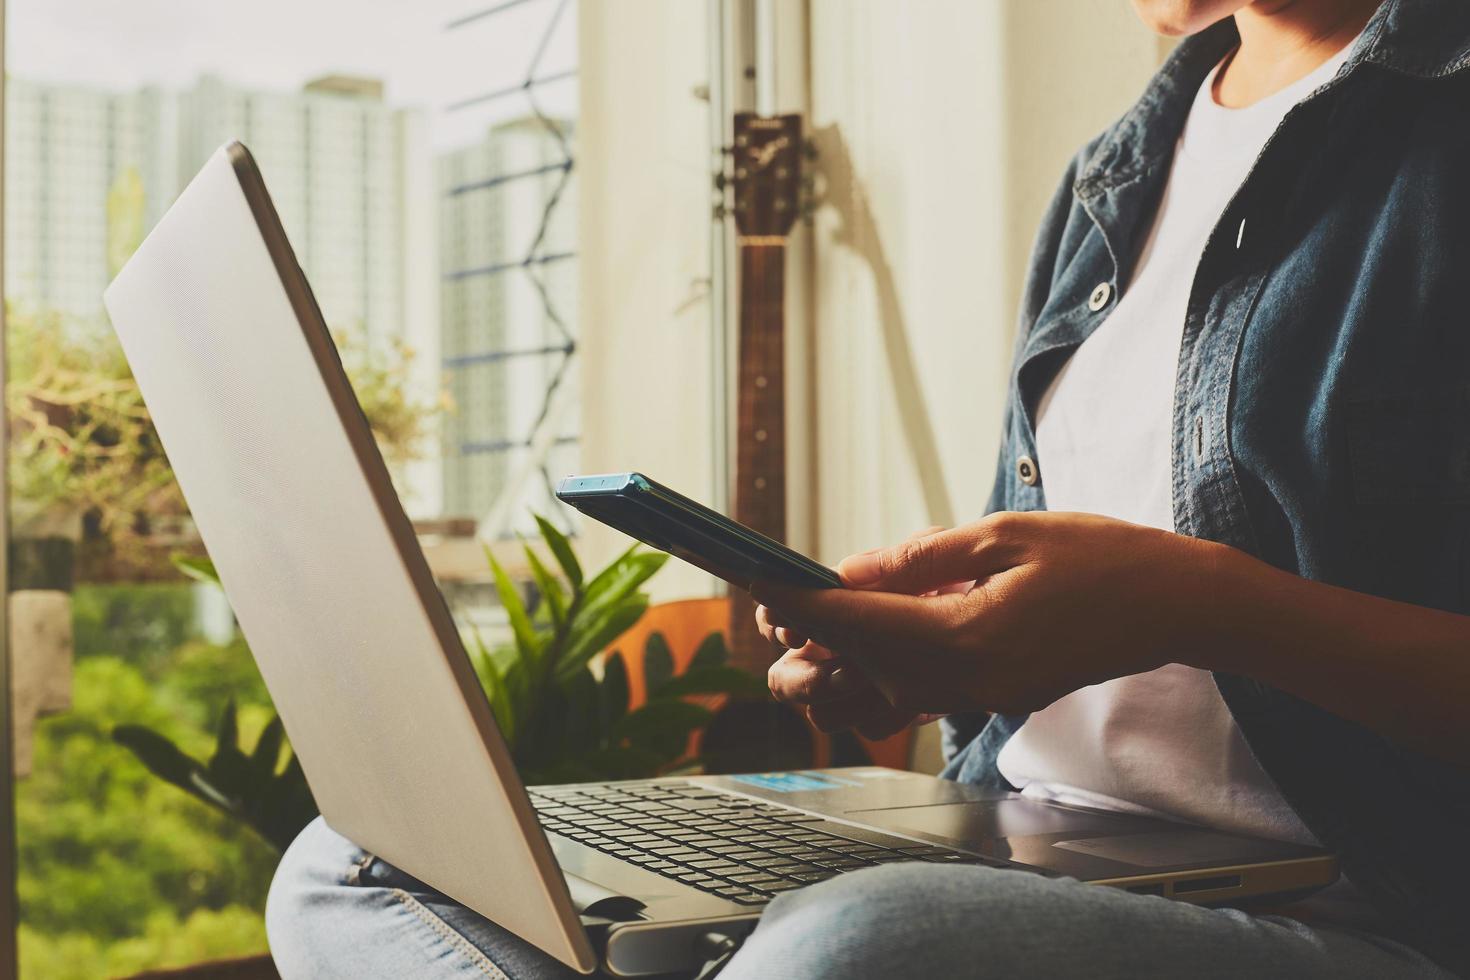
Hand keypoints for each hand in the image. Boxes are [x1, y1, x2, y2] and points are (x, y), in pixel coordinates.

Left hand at [754, 511, 1224, 716]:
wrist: (1176, 605)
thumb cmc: (1103, 557)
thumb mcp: (1007, 534)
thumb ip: (922, 558)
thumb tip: (852, 568)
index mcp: (968, 636)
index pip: (858, 624)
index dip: (799, 603)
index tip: (757, 584)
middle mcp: (967, 680)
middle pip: (854, 676)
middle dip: (806, 645)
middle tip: (779, 608)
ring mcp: (981, 697)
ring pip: (879, 697)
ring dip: (838, 666)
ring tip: (816, 625)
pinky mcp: (993, 697)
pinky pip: (918, 696)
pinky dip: (882, 673)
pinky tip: (874, 639)